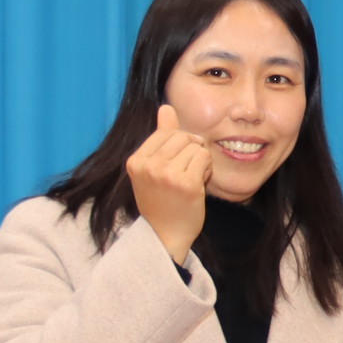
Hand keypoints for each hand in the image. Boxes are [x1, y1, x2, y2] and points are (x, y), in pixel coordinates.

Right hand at [128, 104, 214, 263]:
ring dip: (200, 161)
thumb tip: (166, 107)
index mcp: (135, 161)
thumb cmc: (162, 201)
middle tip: (186, 172)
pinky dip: (206, 169)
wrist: (165, 235)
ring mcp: (166, 175)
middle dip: (191, 150)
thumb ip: (161, 136)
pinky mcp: (186, 183)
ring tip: (190, 180)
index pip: (166, 132)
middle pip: (182, 136)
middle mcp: (147, 166)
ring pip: (196, 146)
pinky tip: (198, 184)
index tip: (175, 164)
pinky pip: (204, 158)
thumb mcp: (153, 168)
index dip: (179, 144)